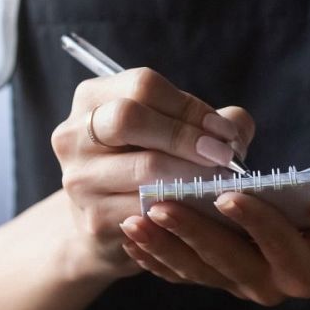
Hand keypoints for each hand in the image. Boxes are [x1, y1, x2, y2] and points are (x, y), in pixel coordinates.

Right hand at [51, 67, 256, 280]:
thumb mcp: (171, 131)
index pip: (143, 86)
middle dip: (186, 135)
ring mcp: (79, 178)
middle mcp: (74, 134)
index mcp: (93, 98)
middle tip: (224, 155)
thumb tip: (235, 130)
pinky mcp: (94, 218)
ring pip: (144, 167)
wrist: (107, 223)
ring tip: (222, 180)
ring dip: (193, 173)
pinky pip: (148, 208)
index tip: (224, 131)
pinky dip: (183, 206)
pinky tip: (203, 206)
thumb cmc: (148, 163)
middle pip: (129, 117)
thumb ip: (210, 121)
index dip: (190, 107)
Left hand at [118, 187, 309, 304]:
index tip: (226, 195)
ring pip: (198, 270)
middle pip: (225, 259)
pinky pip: (186, 275)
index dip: (253, 220)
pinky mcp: (226, 281)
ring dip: (163, 247)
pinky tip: (132, 239)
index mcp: (306, 270)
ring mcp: (244, 286)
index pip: (276, 243)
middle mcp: (271, 286)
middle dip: (189, 232)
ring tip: (134, 221)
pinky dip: (157, 259)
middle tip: (157, 205)